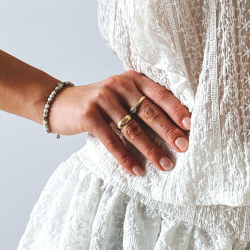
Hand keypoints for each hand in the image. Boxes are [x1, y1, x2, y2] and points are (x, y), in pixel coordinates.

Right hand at [46, 70, 191, 175]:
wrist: (59, 102)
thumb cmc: (98, 103)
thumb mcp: (120, 95)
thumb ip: (141, 103)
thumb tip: (175, 128)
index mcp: (133, 79)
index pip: (160, 94)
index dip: (176, 110)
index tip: (190, 126)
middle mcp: (119, 85)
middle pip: (149, 112)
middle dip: (168, 132)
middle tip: (184, 148)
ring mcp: (103, 99)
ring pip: (132, 129)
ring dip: (150, 150)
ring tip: (165, 165)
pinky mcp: (89, 116)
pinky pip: (112, 141)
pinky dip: (125, 158)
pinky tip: (136, 170)